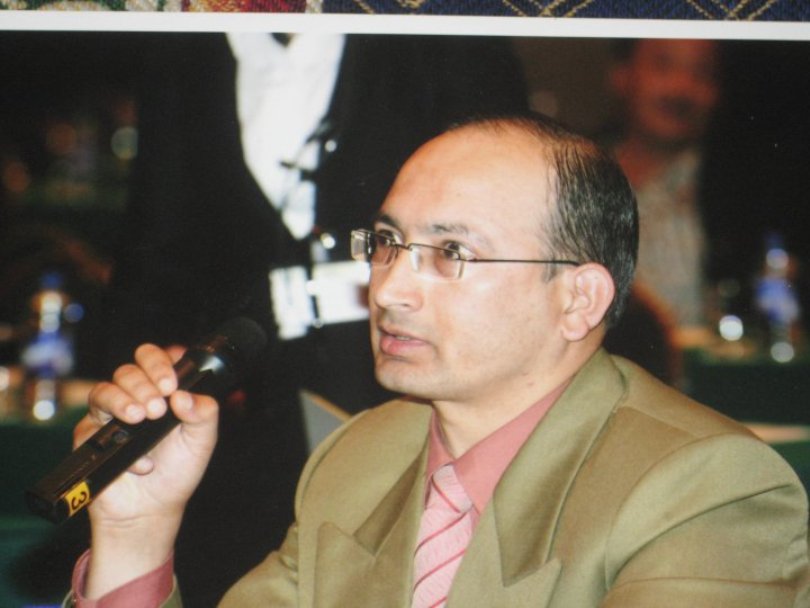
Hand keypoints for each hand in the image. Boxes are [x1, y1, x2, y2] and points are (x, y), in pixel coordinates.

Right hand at [75, 343, 218, 596]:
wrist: (152, 511)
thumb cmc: (177, 472)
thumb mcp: (202, 441)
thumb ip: (204, 413)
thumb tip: (185, 395)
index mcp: (161, 392)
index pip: (153, 359)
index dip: (159, 362)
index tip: (171, 383)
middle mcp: (134, 399)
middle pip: (128, 371)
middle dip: (144, 385)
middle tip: (158, 409)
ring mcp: (110, 416)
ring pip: (105, 390)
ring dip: (124, 400)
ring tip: (142, 418)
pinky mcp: (90, 437)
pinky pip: (92, 426)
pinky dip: (116, 440)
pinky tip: (141, 462)